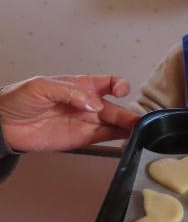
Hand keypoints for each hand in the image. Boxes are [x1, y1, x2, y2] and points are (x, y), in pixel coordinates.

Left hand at [0, 75, 138, 152]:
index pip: (108, 82)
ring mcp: (86, 121)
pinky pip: (105, 137)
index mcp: (81, 86)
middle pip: (115, 106)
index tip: (120, 91)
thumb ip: (70, 92)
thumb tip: (94, 103)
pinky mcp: (82, 139)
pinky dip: (119, 138)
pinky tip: (129, 137)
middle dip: (128, 113)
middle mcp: (88, 103)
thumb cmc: (18, 99)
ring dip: (128, 126)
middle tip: (137, 120)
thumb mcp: (41, 86)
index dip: (118, 85)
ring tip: (139, 130)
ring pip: (114, 123)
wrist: (2, 124)